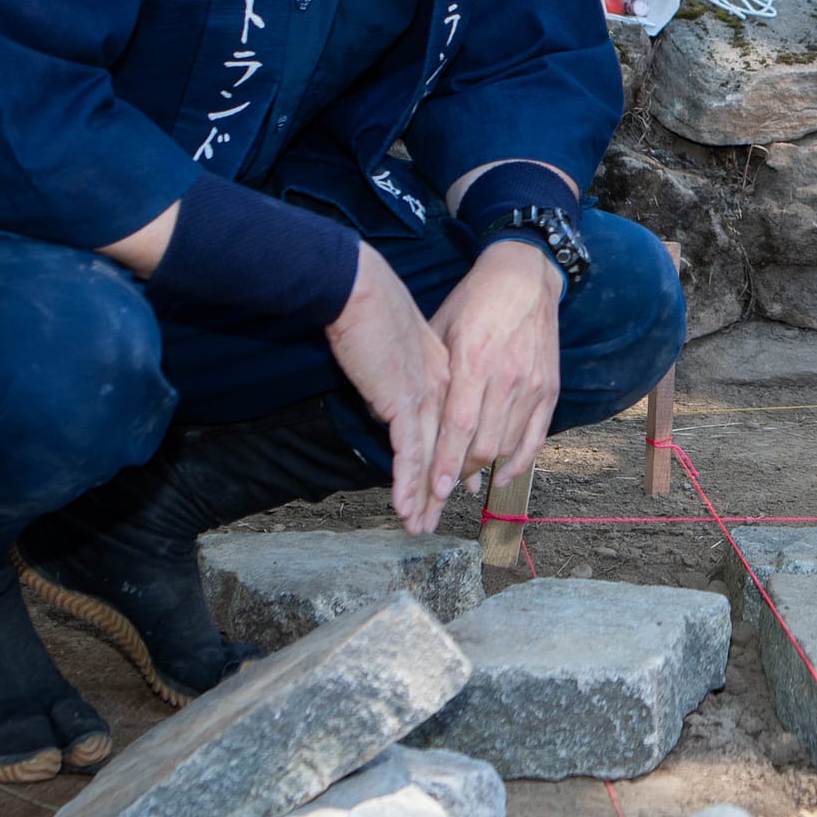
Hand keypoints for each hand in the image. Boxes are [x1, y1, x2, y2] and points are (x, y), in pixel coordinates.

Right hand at [325, 245, 448, 534]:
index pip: (454, 429)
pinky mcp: (404, 403)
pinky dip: (405, 484)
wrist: (360, 291)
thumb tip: (391, 406)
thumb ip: (403, 378)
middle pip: (447, 451)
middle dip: (438, 493)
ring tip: (419, 526)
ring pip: (431, 460)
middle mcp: (444, 391)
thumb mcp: (398, 349)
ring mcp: (427, 398)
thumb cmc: (372, 312)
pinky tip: (404, 507)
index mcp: (447, 375)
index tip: (455, 489)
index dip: (452, 463)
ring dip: (422, 498)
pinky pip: (409, 454)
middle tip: (434, 521)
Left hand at [426, 239, 564, 520]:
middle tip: (441, 488)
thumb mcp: (441, 330)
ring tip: (465, 480)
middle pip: (484, 443)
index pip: (458, 426)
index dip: (445, 462)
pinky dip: (520, 461)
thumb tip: (404, 414)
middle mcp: (506, 377)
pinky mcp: (549, 387)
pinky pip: (536, 436)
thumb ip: (430, 373)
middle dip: (461, 472)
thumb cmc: (473, 301)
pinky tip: (503, 475)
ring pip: (508, 444)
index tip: (433, 490)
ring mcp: (532, 384)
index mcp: (473, 360)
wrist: (525, 275)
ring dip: (486, 468)